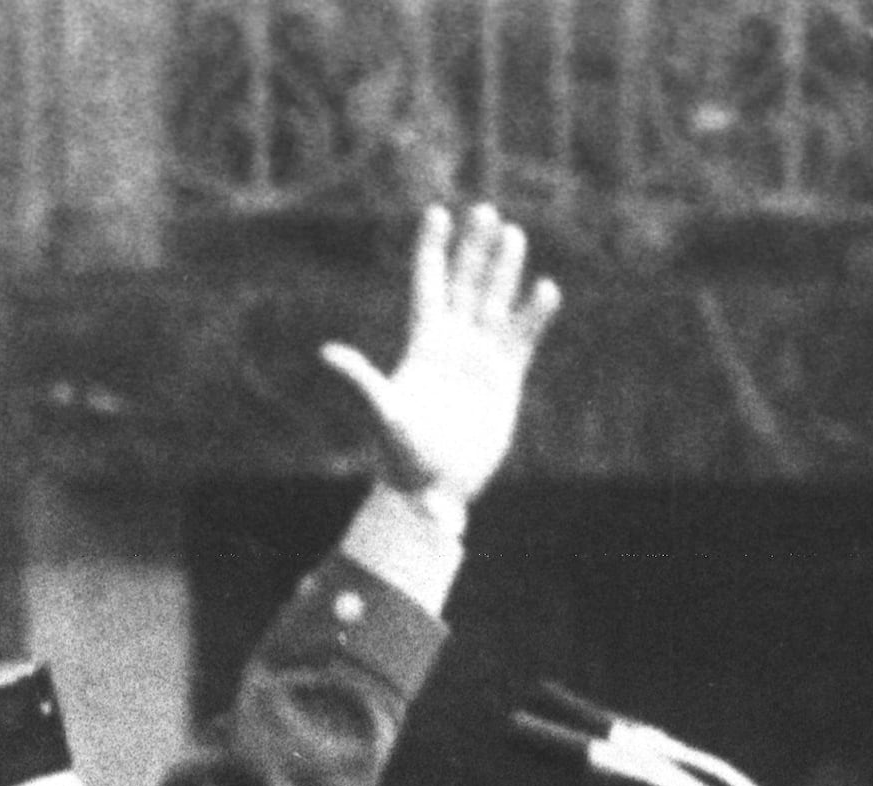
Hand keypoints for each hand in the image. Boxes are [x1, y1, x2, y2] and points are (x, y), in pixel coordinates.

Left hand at [319, 204, 559, 516]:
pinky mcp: (505, 380)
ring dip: (504, 270)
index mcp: (422, 342)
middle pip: (464, 282)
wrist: (435, 489)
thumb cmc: (402, 455)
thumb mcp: (383, 413)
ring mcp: (479, 359)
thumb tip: (326, 354)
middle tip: (485, 210)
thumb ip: (361, 380)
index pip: (427, 283)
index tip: (438, 212)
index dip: (432, 248)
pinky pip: (522, 338)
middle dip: (474, 247)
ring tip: (514, 234)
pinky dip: (534, 314)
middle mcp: (452, 343)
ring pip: (495, 302)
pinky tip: (546, 289)